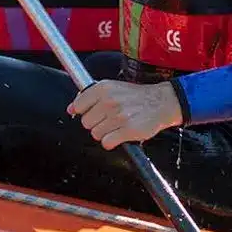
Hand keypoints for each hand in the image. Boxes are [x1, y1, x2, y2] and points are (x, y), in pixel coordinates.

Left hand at [66, 80, 182, 149]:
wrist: (161, 102)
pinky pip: (107, 143)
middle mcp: (109, 101)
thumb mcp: (112, 87)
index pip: (78, 105)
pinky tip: (119, 135)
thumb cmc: (136, 96)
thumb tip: (71, 108)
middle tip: (108, 120)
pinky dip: (111, 142)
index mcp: (103, 88)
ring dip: (105, 133)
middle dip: (95, 123)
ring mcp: (118, 116)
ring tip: (116, 126)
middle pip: (86, 123)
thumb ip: (91, 96)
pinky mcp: (128, 130)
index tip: (89, 113)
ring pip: (96, 134)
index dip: (82, 112)